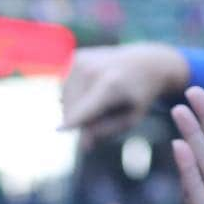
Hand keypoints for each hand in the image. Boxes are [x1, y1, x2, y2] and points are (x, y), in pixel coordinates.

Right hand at [61, 42, 187, 148]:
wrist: (145, 62)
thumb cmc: (137, 97)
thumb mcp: (130, 120)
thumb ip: (105, 132)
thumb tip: (83, 145)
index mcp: (110, 86)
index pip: (86, 109)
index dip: (71, 122)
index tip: (57, 129)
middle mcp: (93, 70)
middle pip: (72, 109)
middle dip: (80, 120)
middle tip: (101, 115)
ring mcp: (82, 61)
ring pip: (64, 100)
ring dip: (75, 108)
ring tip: (98, 99)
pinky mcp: (76, 57)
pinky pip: (65, 87)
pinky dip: (74, 94)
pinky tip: (92, 88)